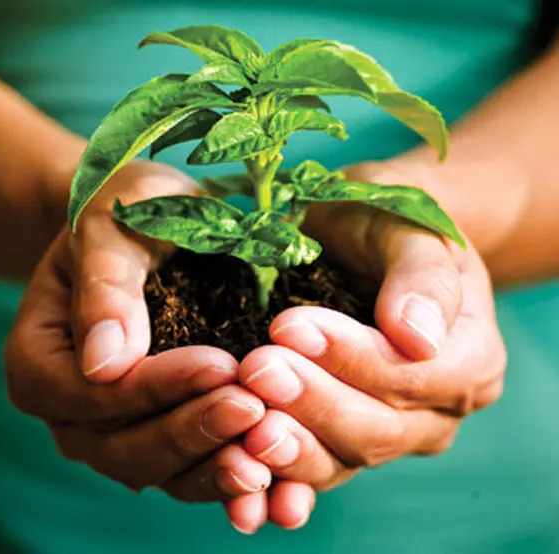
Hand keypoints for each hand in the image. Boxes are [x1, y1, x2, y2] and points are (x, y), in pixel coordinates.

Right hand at [4, 161, 272, 512]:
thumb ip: (105, 288)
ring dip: (211, 465)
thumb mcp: (111, 229)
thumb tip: (105, 362)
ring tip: (266, 456)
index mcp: (40, 360)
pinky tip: (268, 471)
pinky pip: (186, 467)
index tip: (217, 365)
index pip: (90, 392)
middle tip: (252, 409)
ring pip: (156, 469)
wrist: (152, 229)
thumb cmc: (127, 215)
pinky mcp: (158, 431)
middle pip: (120, 445)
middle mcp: (70, 408)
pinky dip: (223, 473)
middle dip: (189, 430)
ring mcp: (114, 428)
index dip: (152, 387)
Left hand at [233, 161, 506, 530]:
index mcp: (470, 356)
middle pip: (378, 426)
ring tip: (246, 428)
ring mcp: (393, 432)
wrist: (368, 244)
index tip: (288, 328)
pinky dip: (281, 481)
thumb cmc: (388, 226)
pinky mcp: (346, 441)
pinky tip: (244, 478)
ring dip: (293, 449)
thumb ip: (423, 277)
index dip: (351, 358)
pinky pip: (317, 469)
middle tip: (256, 371)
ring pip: (345, 458)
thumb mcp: (411, 230)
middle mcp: (438, 409)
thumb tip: (420, 336)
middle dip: (313, 401)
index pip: (413, 373)